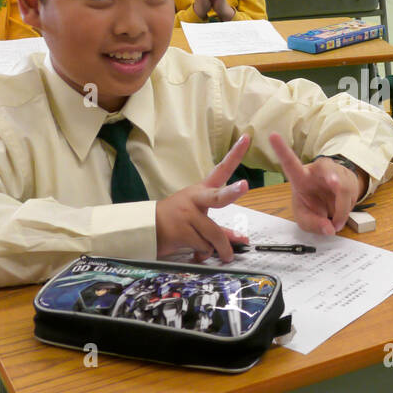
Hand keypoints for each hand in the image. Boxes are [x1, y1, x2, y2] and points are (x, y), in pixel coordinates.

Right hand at [155, 134, 251, 261]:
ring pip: (215, 235)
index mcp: (201, 191)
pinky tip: (197, 253)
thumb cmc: (175, 221)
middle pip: (218, 196)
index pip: (221, 169)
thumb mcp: (197, 219)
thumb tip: (242, 240)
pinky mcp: (181, 231)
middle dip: (232, 191)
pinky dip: (204, 254)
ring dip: (221, 249)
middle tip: (244, 185)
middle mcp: (195, 199)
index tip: (247, 137)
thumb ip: (221, 229)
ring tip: (221, 255)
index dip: (235, 154)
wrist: (145, 228)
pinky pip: (204, 246)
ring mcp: (187, 215)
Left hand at [268, 132, 365, 235]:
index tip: (272, 135)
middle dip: (332, 176)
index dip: (281, 149)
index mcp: (300, 176)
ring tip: (335, 223)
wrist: (331, 203)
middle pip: (327, 169)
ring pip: (343, 188)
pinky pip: (352, 195)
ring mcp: (336, 172)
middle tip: (334, 184)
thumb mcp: (306, 219)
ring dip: (341, 209)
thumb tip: (328, 228)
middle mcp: (318, 170)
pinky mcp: (349, 178)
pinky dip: (347, 211)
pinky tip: (340, 214)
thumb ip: (313, 224)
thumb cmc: (313, 205)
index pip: (290, 162)